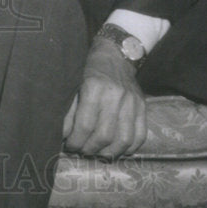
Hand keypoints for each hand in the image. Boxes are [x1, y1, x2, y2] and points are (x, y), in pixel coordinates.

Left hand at [62, 37, 146, 157]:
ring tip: (98, 152)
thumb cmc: (88, 69)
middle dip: (90, 149)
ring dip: (109, 152)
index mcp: (95, 87)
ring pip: (124, 139)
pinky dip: (129, 148)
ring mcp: (132, 102)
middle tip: (82, 150)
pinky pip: (140, 135)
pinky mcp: (143, 107)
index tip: (69, 145)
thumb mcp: (73, 84)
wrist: (115, 55)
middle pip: (105, 135)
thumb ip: (68, 110)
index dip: (75, 141)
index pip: (85, 125)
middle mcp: (116, 96)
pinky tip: (116, 149)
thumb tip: (63, 135)